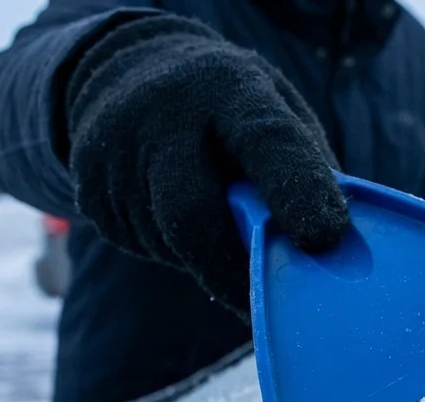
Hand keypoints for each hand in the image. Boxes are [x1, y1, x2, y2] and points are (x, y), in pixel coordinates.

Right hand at [65, 15, 349, 319]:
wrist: (127, 71)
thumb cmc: (230, 112)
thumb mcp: (275, 112)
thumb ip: (305, 169)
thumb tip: (337, 249)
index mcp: (229, 88)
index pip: (266, 141)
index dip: (297, 192)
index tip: (325, 241)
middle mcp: (163, 112)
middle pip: (191, 212)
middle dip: (233, 270)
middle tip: (263, 308)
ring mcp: (115, 149)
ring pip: (165, 239)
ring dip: (204, 259)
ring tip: (221, 237)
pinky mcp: (87, 187)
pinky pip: (139, 242)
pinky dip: (172, 250)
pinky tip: (178, 223)